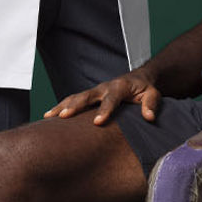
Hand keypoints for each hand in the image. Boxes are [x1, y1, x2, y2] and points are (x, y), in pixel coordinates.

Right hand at [44, 71, 161, 124]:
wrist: (139, 80)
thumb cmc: (145, 89)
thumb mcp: (153, 94)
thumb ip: (151, 104)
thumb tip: (149, 117)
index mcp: (120, 87)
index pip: (111, 99)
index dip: (104, 110)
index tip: (97, 122)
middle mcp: (104, 87)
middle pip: (87, 95)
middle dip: (75, 105)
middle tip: (63, 115)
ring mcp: (96, 91)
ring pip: (76, 97)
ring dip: (63, 106)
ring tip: (48, 116)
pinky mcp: (90, 97)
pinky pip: (74, 100)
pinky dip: (61, 106)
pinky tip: (49, 117)